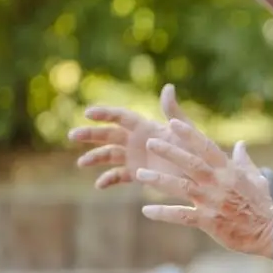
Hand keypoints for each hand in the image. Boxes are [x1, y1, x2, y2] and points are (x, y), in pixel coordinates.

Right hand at [69, 83, 193, 189]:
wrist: (199, 175)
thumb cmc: (194, 149)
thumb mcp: (182, 130)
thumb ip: (172, 110)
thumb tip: (168, 87)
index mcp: (145, 127)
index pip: (120, 117)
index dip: (104, 114)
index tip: (88, 113)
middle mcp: (136, 140)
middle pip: (108, 134)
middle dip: (90, 134)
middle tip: (73, 135)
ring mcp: (134, 157)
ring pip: (109, 155)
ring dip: (94, 157)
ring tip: (81, 163)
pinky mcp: (136, 174)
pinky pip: (118, 176)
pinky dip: (108, 179)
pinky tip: (100, 185)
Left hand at [137, 121, 272, 258]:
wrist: (269, 233)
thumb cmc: (262, 205)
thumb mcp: (256, 178)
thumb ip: (244, 160)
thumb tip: (240, 144)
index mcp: (229, 171)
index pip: (207, 148)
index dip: (189, 135)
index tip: (173, 123)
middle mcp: (219, 184)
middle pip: (191, 163)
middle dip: (170, 152)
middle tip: (151, 141)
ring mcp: (212, 202)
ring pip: (182, 188)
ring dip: (159, 181)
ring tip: (139, 174)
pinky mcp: (208, 222)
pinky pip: (182, 216)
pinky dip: (164, 213)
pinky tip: (146, 210)